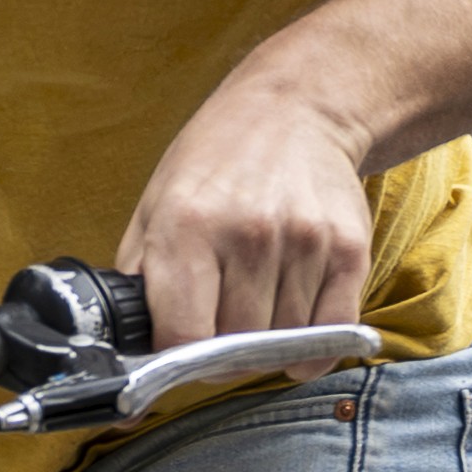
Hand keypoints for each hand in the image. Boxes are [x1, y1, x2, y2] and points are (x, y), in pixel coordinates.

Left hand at [130, 72, 377, 347]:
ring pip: (286, 345)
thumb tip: (123, 352)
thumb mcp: (153, 209)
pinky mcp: (348, 251)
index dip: (180, 359)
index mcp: (187, 227)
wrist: (294, 112)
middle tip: (222, 328)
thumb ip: (136, 282)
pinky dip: (313, 348)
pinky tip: (296, 327)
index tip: (182, 349)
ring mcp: (304, 243)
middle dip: (226, 353)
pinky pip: (332, 335)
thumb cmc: (215, 166)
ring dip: (270, 345)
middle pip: (239, 347)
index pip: (184, 338)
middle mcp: (248, 235)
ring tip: (259, 309)